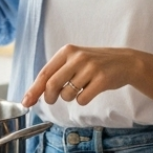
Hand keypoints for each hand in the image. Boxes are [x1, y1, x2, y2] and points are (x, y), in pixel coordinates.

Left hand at [21, 45, 140, 108]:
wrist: (125, 62)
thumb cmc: (96, 64)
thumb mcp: (76, 60)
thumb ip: (57, 73)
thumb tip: (35, 93)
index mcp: (68, 51)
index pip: (45, 73)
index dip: (34, 90)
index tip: (26, 102)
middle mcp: (78, 57)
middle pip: (52, 85)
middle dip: (49, 97)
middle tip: (52, 100)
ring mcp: (91, 68)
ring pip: (67, 94)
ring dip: (70, 98)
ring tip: (80, 89)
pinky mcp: (102, 80)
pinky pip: (82, 99)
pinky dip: (83, 100)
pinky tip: (90, 91)